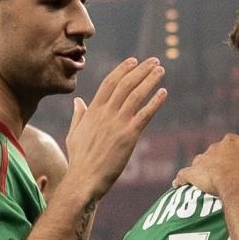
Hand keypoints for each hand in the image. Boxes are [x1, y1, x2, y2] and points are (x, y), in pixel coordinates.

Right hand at [65, 58, 167, 198]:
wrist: (84, 178)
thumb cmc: (79, 159)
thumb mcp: (74, 133)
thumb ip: (78, 115)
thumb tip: (78, 101)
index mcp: (93, 110)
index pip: (109, 82)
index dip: (123, 70)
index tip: (134, 61)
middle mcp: (106, 113)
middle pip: (126, 84)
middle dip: (141, 70)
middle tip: (154, 61)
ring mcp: (118, 123)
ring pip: (136, 95)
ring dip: (150, 80)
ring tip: (161, 71)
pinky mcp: (129, 136)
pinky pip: (145, 114)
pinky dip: (155, 102)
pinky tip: (163, 93)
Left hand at [175, 133, 238, 197]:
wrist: (238, 177)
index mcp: (230, 141)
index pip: (230, 142)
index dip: (234, 150)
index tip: (238, 158)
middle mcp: (214, 148)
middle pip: (214, 152)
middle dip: (217, 159)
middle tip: (224, 170)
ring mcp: (202, 161)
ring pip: (199, 162)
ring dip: (200, 167)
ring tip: (203, 176)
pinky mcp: (192, 174)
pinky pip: (183, 176)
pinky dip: (180, 180)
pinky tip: (177, 184)